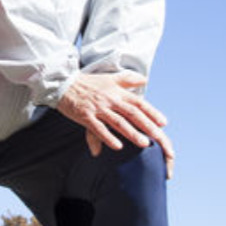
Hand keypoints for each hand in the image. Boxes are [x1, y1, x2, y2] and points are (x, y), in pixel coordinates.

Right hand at [57, 71, 173, 178]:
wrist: (62, 83)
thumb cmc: (86, 82)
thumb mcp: (108, 78)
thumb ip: (127, 79)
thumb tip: (145, 80)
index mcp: (116, 91)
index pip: (138, 102)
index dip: (152, 112)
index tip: (163, 123)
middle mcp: (109, 99)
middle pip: (132, 113)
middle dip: (147, 125)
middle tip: (159, 137)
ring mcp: (97, 108)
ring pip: (118, 122)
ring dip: (132, 133)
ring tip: (144, 143)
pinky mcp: (85, 115)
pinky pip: (98, 128)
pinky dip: (108, 137)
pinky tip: (117, 147)